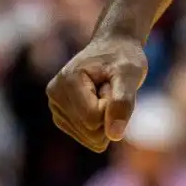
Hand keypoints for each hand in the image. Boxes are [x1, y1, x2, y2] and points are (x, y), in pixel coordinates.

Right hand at [46, 34, 147, 151]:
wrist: (114, 47)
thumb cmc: (123, 56)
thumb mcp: (130, 73)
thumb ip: (123, 101)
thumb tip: (115, 135)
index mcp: (67, 80)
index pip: (93, 118)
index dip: (112, 106)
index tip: (113, 82)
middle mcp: (55, 95)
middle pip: (90, 131)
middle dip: (108, 113)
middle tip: (110, 87)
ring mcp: (56, 108)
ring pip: (89, 138)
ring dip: (105, 118)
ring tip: (104, 92)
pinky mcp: (62, 118)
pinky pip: (88, 138)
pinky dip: (100, 123)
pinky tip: (98, 101)